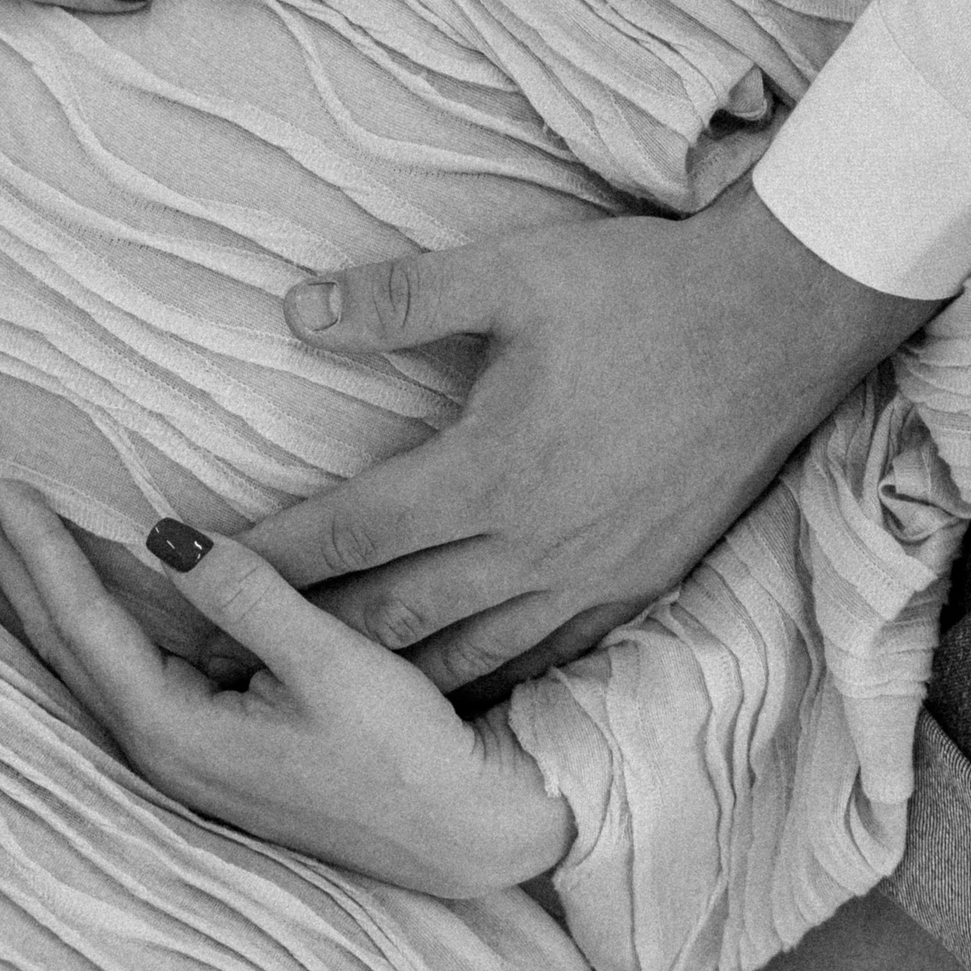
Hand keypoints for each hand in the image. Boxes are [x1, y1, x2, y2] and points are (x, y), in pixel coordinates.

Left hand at [0, 476, 572, 897]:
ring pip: (65, 656)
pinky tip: (45, 598)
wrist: (460, 835)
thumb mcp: (336, 662)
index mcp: (175, 728)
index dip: (33, 542)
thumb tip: (163, 531)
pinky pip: (99, 667)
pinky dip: (58, 618)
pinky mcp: (198, 747)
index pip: (79, 618)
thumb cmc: (407, 752)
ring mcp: (172, 755)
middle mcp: (154, 750)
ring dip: (12, 590)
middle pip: (49, 640)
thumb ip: (247, 595)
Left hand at [246, 178, 937, 695]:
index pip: (349, 532)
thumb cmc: (640, 289)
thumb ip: (400, 299)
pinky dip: (478, 683)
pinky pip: (540, 662)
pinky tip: (445, 697)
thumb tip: (294, 313)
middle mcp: (531, 546)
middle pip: (391, 617)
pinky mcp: (636, 589)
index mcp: (489, 472)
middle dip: (299, 642)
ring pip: (463, 657)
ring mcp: (588, 579)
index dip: (264, 559)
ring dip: (380, 678)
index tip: (194, 580)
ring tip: (310, 695)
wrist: (777, 325)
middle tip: (218, 668)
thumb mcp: (512, 273)